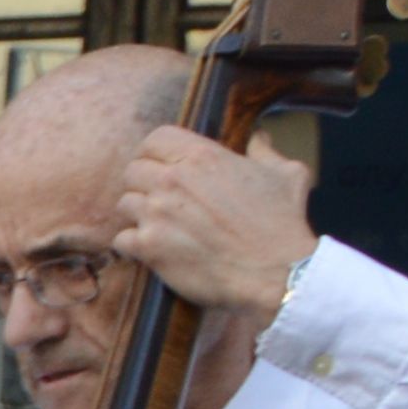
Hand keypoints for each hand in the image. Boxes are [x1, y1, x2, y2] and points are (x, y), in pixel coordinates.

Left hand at [114, 127, 316, 314]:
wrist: (276, 272)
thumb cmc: (282, 223)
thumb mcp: (286, 174)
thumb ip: (264, 151)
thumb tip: (259, 136)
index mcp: (202, 157)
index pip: (155, 140)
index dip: (155, 152)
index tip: (161, 164)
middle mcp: (173, 181)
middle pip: (133, 170)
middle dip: (144, 183)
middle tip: (160, 199)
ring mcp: (157, 214)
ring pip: (124, 203)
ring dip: (138, 213)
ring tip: (159, 224)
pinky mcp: (149, 247)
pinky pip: (121, 238)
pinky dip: (132, 244)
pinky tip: (150, 248)